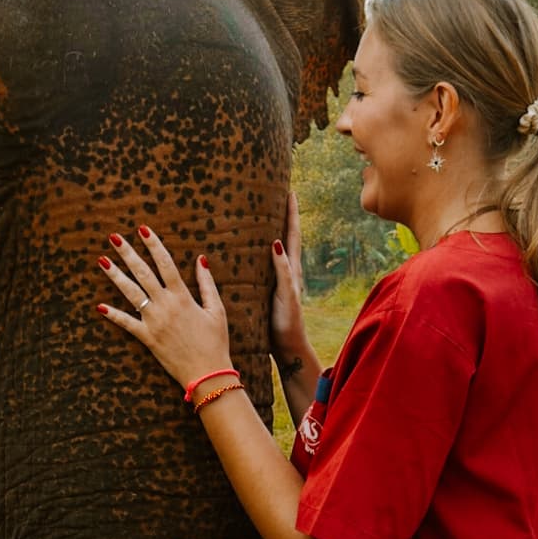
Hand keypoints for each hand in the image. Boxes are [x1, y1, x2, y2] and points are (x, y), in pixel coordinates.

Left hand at [97, 226, 231, 389]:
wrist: (208, 372)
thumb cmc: (216, 341)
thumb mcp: (216, 309)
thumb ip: (207, 284)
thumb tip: (201, 259)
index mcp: (183, 296)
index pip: (165, 263)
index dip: (153, 244)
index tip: (142, 229)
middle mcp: (165, 305)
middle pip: (143, 272)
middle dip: (127, 253)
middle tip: (113, 237)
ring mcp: (154, 321)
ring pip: (131, 293)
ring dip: (115, 275)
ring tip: (102, 260)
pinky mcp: (147, 338)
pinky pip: (127, 324)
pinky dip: (113, 315)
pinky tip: (98, 305)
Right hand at [269, 192, 307, 366]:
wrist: (286, 347)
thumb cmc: (288, 323)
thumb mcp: (286, 295)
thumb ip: (283, 270)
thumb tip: (278, 242)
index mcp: (291, 269)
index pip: (292, 234)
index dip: (291, 213)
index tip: (290, 191)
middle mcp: (285, 271)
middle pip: (284, 236)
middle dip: (280, 216)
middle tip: (273, 195)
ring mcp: (276, 280)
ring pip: (273, 249)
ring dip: (268, 231)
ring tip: (258, 215)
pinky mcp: (267, 290)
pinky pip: (261, 264)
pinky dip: (257, 252)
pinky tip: (245, 251)